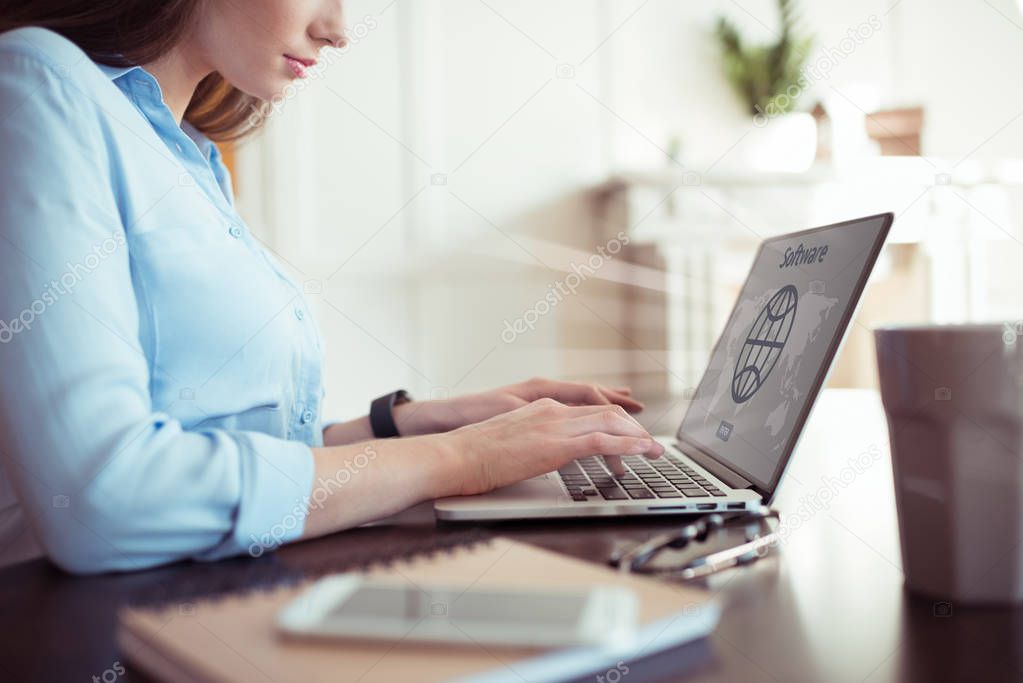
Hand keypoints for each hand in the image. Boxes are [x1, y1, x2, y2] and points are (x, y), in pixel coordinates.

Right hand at [441, 398, 664, 495]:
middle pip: (605, 412)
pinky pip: (603, 442)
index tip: (628, 427)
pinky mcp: (556, 445)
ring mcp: (555, 425)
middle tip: (649, 442)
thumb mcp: (508, 442)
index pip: (586, 407)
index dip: (612, 417)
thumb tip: (539, 456)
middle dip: (632, 427)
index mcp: (540, 407)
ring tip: (654, 451)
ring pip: (610, 423)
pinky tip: (643, 453)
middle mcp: (552, 410)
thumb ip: (530, 443)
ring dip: (637, 437)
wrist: (454, 455)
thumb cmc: (472, 455)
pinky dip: (629, 446)